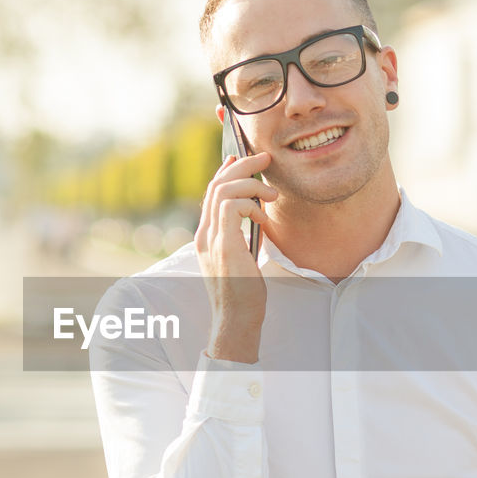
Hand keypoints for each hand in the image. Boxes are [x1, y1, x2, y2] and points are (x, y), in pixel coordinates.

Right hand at [194, 152, 275, 362]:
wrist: (236, 320)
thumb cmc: (243, 294)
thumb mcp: (243, 257)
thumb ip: (243, 235)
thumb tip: (257, 213)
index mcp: (206, 237)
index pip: (212, 194)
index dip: (226, 171)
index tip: (241, 157)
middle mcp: (204, 234)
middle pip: (217, 185)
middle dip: (241, 165)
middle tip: (263, 158)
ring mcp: (211, 238)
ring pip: (224, 190)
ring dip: (252, 183)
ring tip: (272, 195)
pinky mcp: (223, 244)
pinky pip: (233, 206)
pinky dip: (251, 203)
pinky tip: (264, 217)